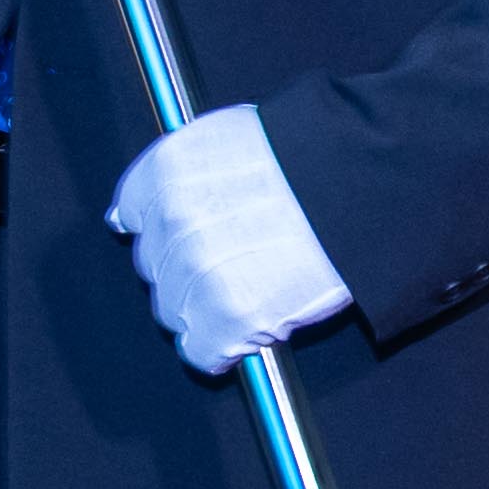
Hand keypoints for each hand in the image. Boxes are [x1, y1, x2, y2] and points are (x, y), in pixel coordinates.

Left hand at [108, 111, 350, 377]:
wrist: (364, 184)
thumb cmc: (314, 157)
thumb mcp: (234, 136)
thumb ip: (181, 172)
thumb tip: (124, 219)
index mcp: (167, 170)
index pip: (133, 215)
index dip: (165, 231)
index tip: (191, 237)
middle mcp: (171, 220)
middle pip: (155, 267)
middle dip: (188, 269)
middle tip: (237, 262)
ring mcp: (197, 272)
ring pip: (174, 311)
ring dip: (205, 309)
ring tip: (253, 290)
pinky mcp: (228, 319)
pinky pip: (201, 351)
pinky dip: (221, 350)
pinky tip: (249, 329)